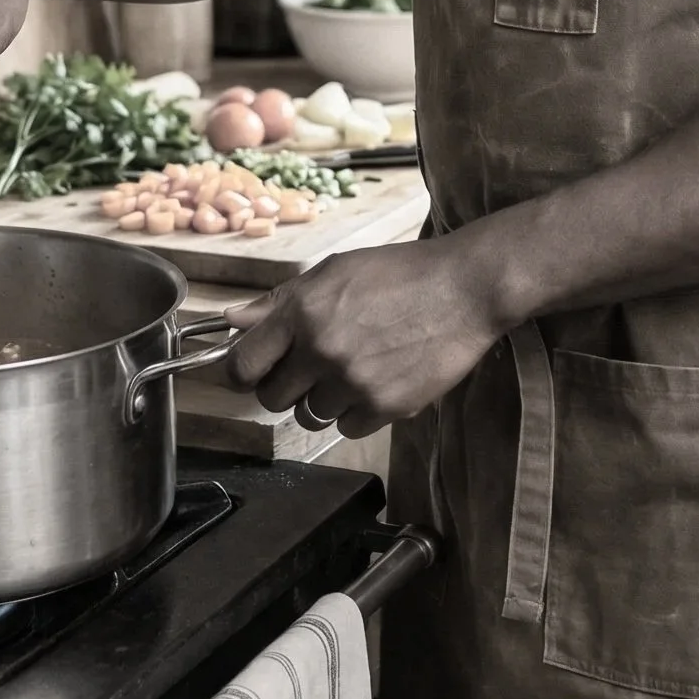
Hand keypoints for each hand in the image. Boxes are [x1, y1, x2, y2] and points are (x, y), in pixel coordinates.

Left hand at [223, 236, 505, 436]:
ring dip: (323, 400)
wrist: (466, 288)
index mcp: (303, 310)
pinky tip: (376, 382)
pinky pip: (347, 428)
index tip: (254, 371)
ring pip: (310, 417)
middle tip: (311, 369)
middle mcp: (322, 349)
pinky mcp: (386, 407)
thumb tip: (233, 321)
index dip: (243, 371)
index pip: (243, 363)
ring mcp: (354, 382)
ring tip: (352, 371)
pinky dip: (357, 413)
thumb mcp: (336, 270)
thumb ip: (282, 300)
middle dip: (286, 386)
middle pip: (272, 398)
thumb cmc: (401, 272)